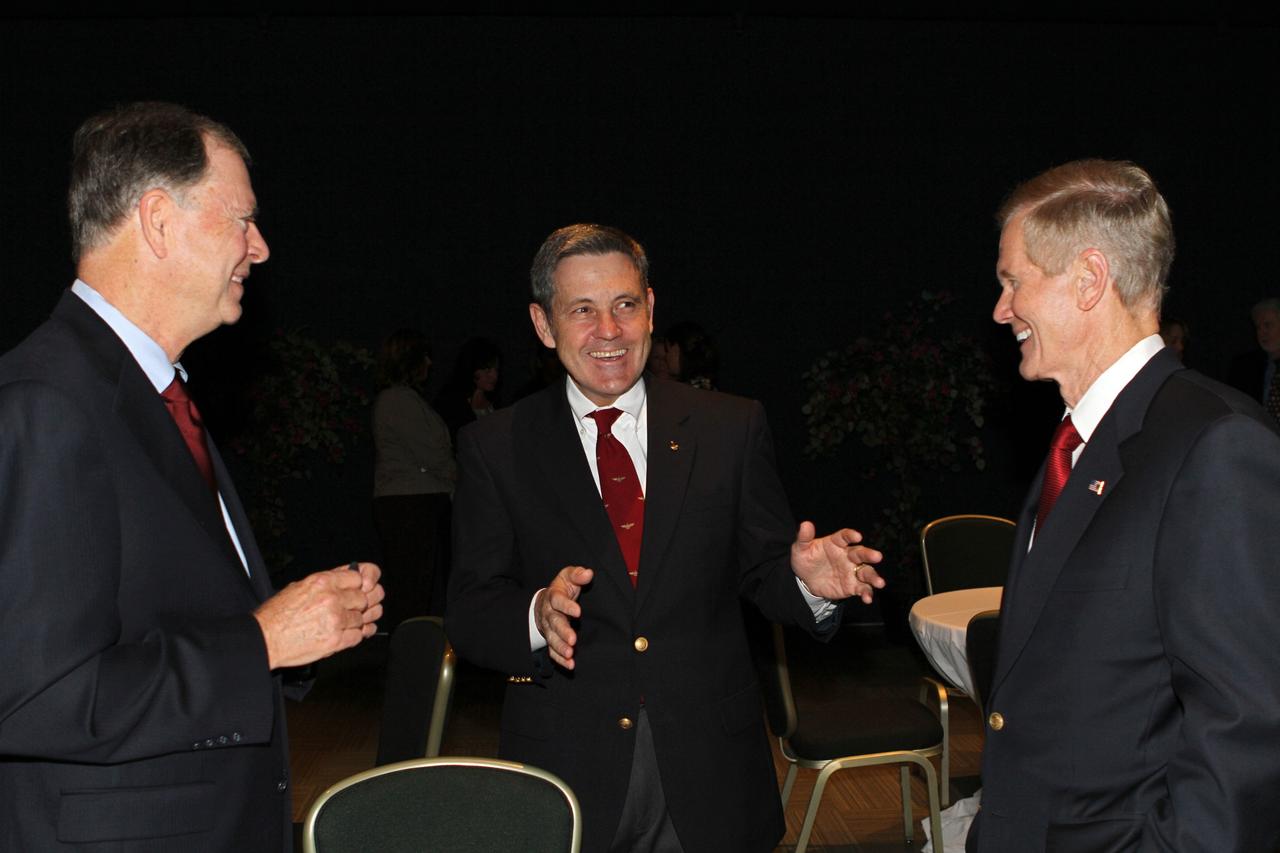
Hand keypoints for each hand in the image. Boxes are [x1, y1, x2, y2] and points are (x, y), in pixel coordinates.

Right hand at [254, 562, 384, 669]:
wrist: (265, 638)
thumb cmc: (277, 614)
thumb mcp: (299, 586)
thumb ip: (325, 582)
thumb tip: (345, 578)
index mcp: (323, 581)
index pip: (359, 577)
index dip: (361, 584)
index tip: (361, 589)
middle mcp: (332, 598)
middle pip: (364, 598)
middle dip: (361, 604)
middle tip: (357, 608)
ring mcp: (335, 620)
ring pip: (362, 618)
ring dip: (357, 622)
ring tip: (348, 622)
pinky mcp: (335, 641)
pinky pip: (358, 636)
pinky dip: (355, 636)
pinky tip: (349, 634)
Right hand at [534, 566, 593, 669]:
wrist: (546, 601)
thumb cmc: (562, 588)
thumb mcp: (568, 577)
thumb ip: (577, 574)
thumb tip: (589, 573)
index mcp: (553, 596)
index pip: (558, 600)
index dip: (567, 606)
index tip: (578, 612)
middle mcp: (549, 613)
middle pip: (554, 623)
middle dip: (563, 632)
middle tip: (573, 640)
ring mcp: (549, 628)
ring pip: (552, 639)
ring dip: (560, 647)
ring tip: (570, 654)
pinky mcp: (551, 639)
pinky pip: (553, 651)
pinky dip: (560, 659)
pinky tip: (570, 664)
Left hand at [790, 522, 884, 603]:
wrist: (806, 581)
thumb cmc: (806, 559)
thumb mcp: (800, 549)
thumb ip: (804, 537)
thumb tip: (805, 524)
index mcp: (836, 543)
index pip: (845, 537)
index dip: (851, 535)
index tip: (857, 536)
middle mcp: (847, 556)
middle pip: (861, 553)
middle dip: (869, 555)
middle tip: (877, 556)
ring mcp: (852, 571)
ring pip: (866, 572)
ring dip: (873, 576)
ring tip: (880, 583)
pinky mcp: (852, 586)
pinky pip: (862, 588)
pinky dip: (867, 593)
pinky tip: (867, 598)